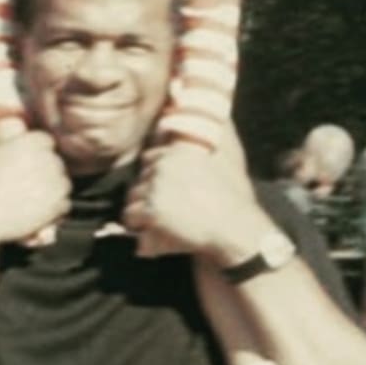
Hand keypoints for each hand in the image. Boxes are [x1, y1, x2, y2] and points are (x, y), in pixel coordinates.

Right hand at [0, 131, 70, 246]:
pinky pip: (64, 204)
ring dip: (51, 190)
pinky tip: (35, 212)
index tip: (26, 164)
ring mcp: (55, 183)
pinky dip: (54, 209)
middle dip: (45, 171)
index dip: (36, 152)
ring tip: (29, 199)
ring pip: (62, 183)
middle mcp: (47, 160)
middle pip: (55, 162)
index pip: (46, 141)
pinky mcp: (58, 205)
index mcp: (29, 143)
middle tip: (26, 184)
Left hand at [123, 139, 267, 265]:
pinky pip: (130, 217)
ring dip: (142, 210)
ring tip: (163, 221)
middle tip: (168, 210)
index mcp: (179, 150)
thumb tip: (187, 132)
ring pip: (132, 197)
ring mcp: (157, 186)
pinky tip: (155, 232)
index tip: (169, 192)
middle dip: (148, 194)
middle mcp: (165, 164)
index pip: (149, 158)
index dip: (156, 178)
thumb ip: (199, 152)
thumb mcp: (221, 164)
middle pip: (139, 177)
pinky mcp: (152, 209)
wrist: (234, 229)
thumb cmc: (231, 202)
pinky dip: (139, 226)